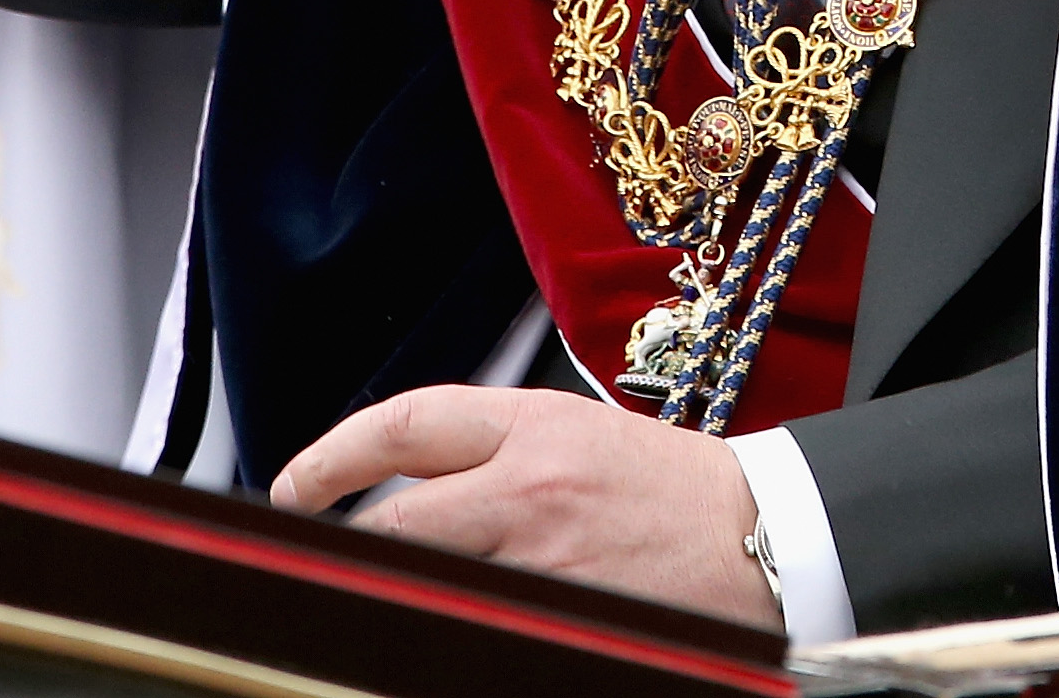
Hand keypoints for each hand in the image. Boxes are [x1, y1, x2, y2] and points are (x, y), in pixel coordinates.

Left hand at [272, 386, 779, 631]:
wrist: (765, 535)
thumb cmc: (674, 489)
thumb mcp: (581, 436)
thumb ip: (498, 451)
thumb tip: (409, 485)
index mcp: (536, 424)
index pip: (407, 422)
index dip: (333, 455)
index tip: (293, 485)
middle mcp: (532, 483)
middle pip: (401, 514)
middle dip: (347, 542)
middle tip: (313, 560)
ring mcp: (546, 559)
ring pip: (432, 578)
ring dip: (403, 592)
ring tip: (381, 603)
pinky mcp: (567, 619)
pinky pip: (481, 629)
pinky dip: (455, 631)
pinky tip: (451, 635)